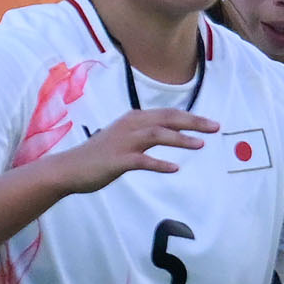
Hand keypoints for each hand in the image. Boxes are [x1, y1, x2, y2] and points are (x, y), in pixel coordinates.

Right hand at [54, 109, 214, 192]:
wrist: (69, 168)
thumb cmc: (97, 156)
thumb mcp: (123, 139)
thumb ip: (143, 136)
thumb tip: (164, 135)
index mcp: (133, 119)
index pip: (167, 114)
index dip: (190, 117)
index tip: (209, 123)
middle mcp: (131, 126)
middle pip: (167, 119)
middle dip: (193, 122)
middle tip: (215, 127)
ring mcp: (124, 142)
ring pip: (158, 135)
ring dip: (181, 139)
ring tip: (200, 145)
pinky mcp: (118, 160)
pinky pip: (143, 160)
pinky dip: (160, 163)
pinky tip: (174, 168)